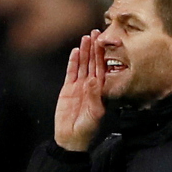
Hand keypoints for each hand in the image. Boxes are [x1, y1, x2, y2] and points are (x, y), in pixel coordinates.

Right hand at [54, 30, 105, 151]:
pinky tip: (75, 52)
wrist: (70, 138)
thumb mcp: (94, 114)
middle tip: (96, 32)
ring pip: (82, 65)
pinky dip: (73, 62)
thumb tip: (92, 79)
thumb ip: (94, 96)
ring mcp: (79, 87)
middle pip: (93, 63)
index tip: (104, 42)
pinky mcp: (68, 90)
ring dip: (84, 52)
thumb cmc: (86, 129)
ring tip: (85, 38)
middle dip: (94, 48)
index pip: (102, 69)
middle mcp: (91, 86)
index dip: (103, 55)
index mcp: (100, 91)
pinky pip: (71, 73)